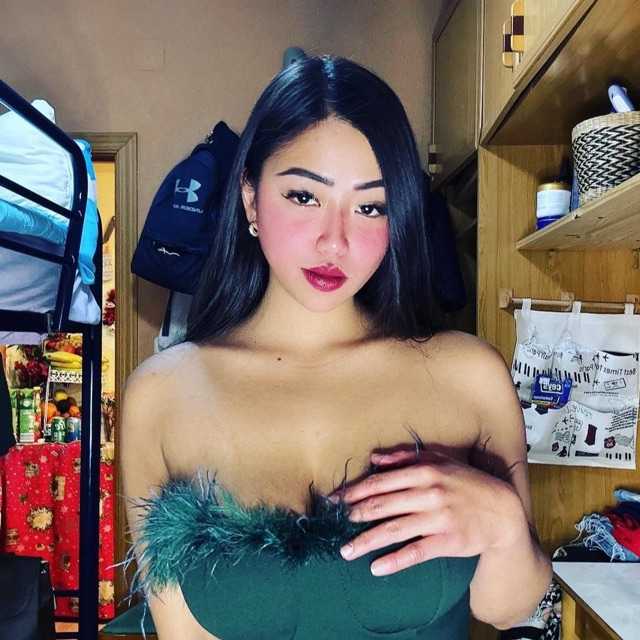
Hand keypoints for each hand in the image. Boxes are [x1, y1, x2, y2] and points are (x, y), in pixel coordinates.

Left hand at [328, 447, 527, 575]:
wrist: (502, 510)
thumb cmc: (467, 482)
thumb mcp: (440, 460)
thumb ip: (406, 457)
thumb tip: (375, 458)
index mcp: (424, 471)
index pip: (381, 482)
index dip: (355, 491)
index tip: (336, 500)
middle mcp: (428, 493)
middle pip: (382, 505)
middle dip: (355, 515)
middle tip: (335, 523)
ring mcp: (438, 518)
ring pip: (394, 530)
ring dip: (366, 541)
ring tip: (346, 550)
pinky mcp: (447, 541)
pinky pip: (415, 552)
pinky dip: (394, 561)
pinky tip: (376, 568)